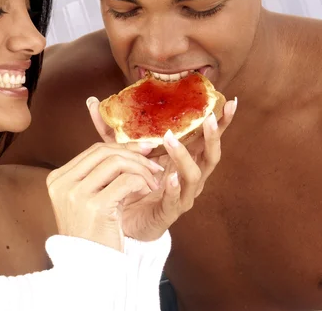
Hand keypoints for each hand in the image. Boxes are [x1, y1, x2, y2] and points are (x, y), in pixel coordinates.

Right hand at [46, 142, 164, 251]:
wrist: (89, 268)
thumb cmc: (91, 235)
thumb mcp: (85, 200)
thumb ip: (97, 176)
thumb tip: (128, 149)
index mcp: (57, 179)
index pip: (94, 151)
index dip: (122, 147)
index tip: (142, 150)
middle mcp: (62, 183)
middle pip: (104, 152)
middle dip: (134, 155)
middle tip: (153, 165)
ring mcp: (76, 194)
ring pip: (116, 162)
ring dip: (141, 169)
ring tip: (152, 182)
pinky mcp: (94, 206)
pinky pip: (126, 181)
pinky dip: (142, 182)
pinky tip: (147, 191)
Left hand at [86, 96, 237, 240]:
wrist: (120, 218)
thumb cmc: (127, 182)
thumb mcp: (119, 152)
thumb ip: (110, 129)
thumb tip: (92, 102)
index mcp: (183, 158)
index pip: (206, 137)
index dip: (221, 121)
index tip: (229, 102)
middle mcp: (189, 175)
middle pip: (211, 155)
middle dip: (213, 136)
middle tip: (208, 119)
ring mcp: (182, 194)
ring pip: (195, 174)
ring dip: (184, 156)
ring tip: (171, 141)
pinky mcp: (170, 211)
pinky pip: (176, 199)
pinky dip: (173, 187)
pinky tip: (170, 177)